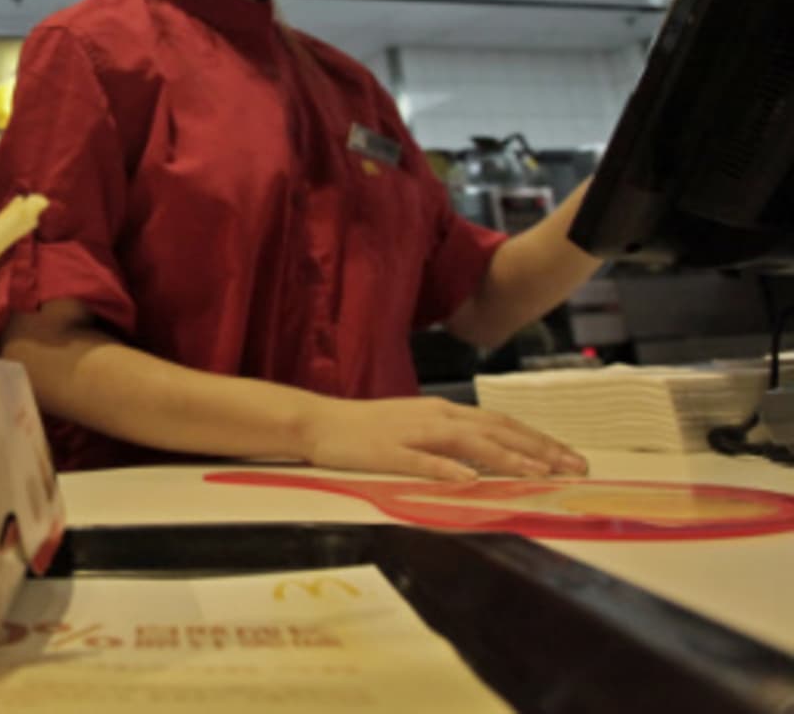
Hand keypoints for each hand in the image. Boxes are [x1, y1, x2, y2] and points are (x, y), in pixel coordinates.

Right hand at [296, 396, 588, 482]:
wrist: (317, 422)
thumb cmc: (366, 430)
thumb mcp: (415, 429)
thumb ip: (450, 442)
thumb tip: (488, 461)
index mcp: (442, 412)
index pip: (501, 424)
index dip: (538, 440)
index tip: (570, 457)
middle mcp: (435, 417)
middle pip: (496, 430)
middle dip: (539, 449)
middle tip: (575, 466)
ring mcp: (411, 433)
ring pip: (468, 443)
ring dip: (506, 458)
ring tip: (539, 473)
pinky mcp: (388, 452)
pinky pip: (422, 461)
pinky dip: (447, 469)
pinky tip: (469, 479)